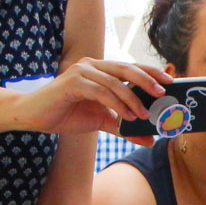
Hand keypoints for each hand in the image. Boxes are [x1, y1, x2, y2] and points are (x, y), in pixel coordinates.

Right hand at [16, 58, 164, 134]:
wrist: (34, 116)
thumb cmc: (67, 114)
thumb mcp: (101, 121)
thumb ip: (125, 127)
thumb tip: (150, 139)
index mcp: (101, 70)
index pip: (131, 68)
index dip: (152, 72)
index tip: (171, 81)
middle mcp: (93, 65)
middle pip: (127, 68)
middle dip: (148, 80)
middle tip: (164, 92)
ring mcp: (82, 71)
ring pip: (115, 81)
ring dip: (133, 99)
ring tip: (145, 115)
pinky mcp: (72, 82)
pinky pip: (101, 91)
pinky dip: (116, 104)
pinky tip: (126, 116)